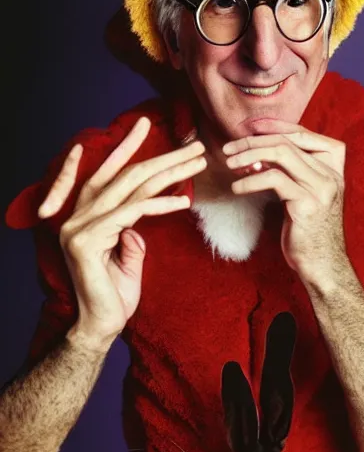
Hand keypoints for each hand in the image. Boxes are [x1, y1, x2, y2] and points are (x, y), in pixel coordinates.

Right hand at [38, 117, 206, 350]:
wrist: (101, 327)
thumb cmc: (115, 296)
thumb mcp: (129, 259)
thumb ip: (131, 236)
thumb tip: (139, 225)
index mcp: (85, 217)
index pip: (107, 174)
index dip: (126, 148)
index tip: (146, 124)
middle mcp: (77, 217)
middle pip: (123, 176)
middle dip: (160, 156)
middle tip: (192, 143)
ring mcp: (80, 227)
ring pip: (130, 189)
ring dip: (169, 173)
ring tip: (197, 162)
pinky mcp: (88, 241)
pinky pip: (131, 214)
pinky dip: (159, 205)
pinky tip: (183, 200)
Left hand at [223, 120, 345, 285]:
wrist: (322, 265)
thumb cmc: (308, 232)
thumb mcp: (303, 195)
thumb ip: (291, 173)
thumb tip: (259, 154)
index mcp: (333, 169)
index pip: (304, 134)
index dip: (277, 126)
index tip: (251, 128)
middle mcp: (330, 174)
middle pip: (289, 142)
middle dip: (254, 141)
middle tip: (230, 148)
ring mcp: (321, 188)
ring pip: (282, 154)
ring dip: (250, 155)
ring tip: (229, 163)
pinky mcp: (307, 204)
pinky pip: (274, 179)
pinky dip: (251, 180)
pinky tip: (237, 188)